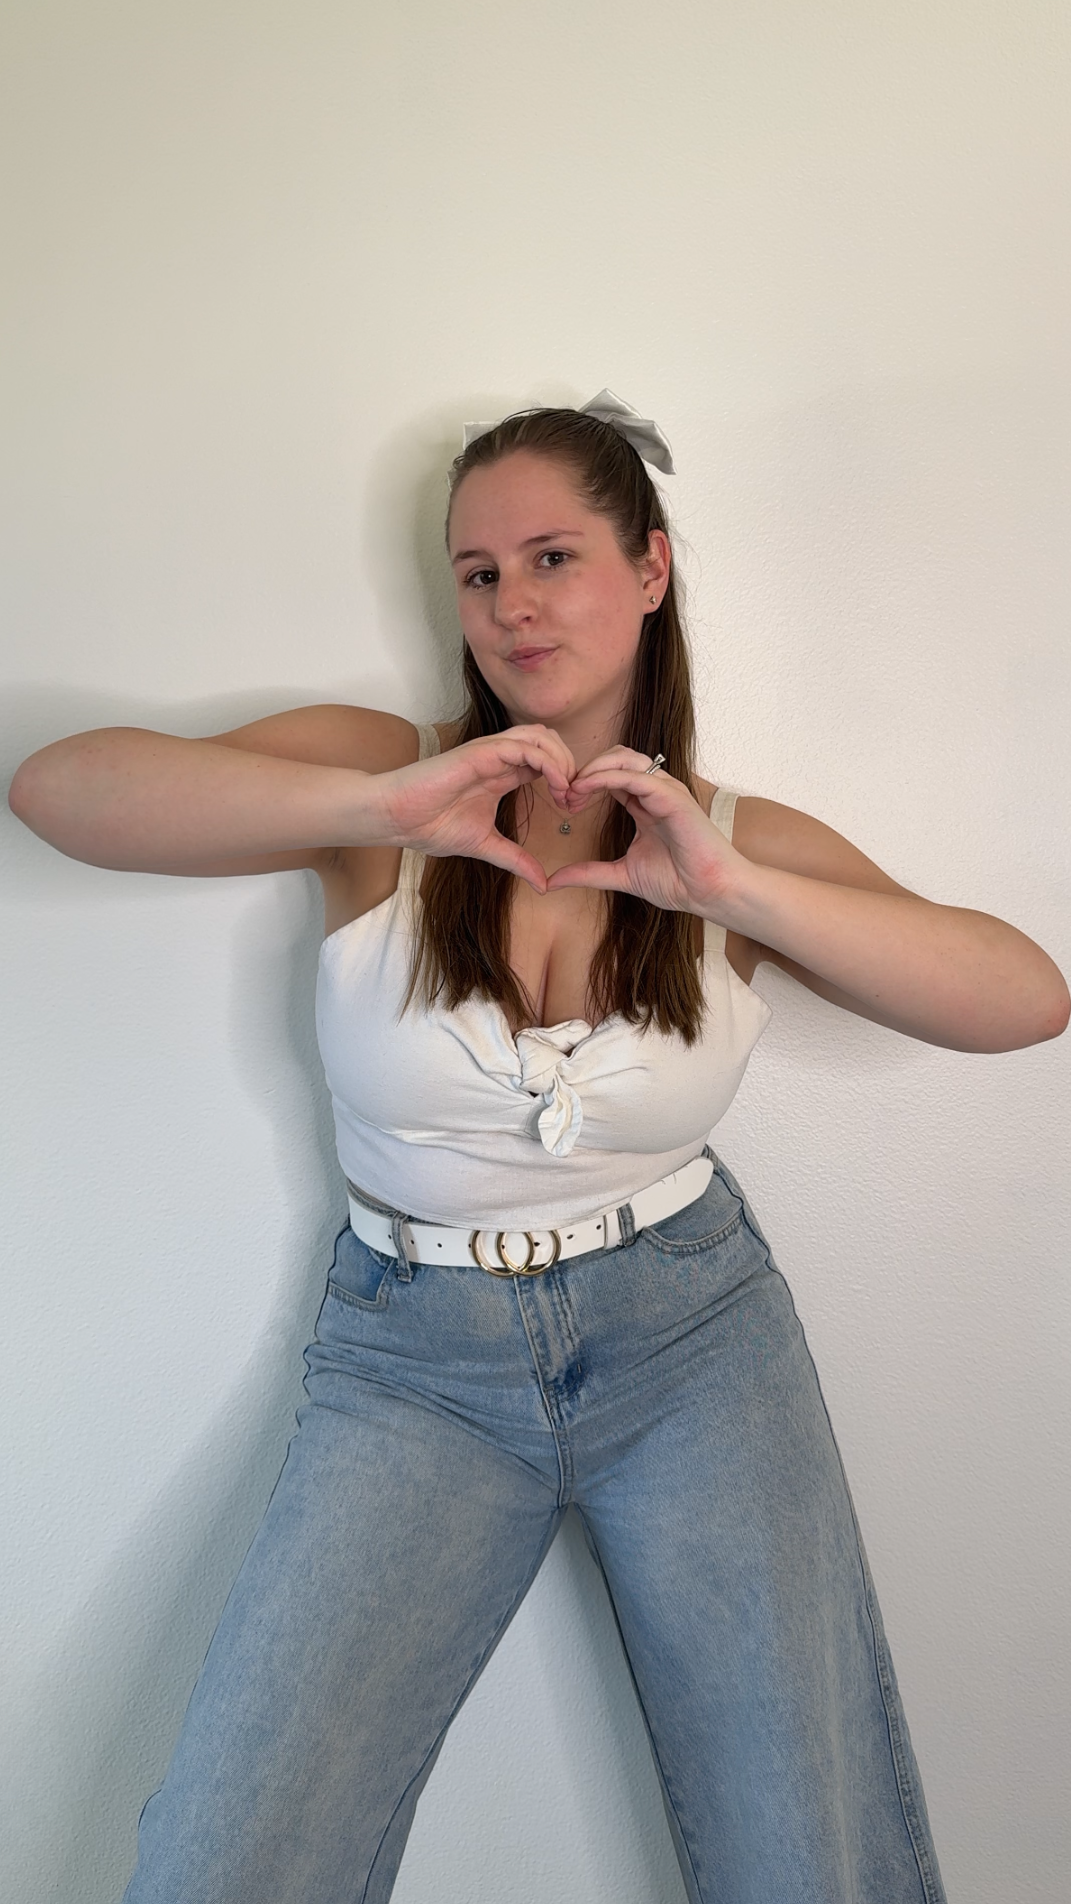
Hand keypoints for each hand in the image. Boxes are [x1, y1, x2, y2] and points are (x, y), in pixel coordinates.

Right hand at [371, 724, 575, 892]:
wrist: (399, 818)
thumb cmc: (431, 825)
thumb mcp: (486, 846)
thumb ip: (517, 860)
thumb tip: (544, 885)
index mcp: (503, 774)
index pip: (547, 761)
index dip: (566, 779)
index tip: (573, 808)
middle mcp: (500, 758)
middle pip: (551, 742)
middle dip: (571, 766)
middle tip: (575, 799)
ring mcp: (491, 752)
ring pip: (542, 736)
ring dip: (563, 760)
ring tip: (567, 791)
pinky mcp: (481, 752)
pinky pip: (525, 746)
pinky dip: (548, 761)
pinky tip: (555, 786)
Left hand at [545, 747, 744, 916]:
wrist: (711, 893)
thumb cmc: (679, 882)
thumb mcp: (622, 875)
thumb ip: (589, 873)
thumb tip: (553, 881)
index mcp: (646, 804)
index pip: (611, 776)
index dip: (584, 783)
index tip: (563, 802)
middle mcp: (657, 792)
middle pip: (615, 758)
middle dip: (585, 770)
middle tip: (564, 793)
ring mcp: (667, 791)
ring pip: (625, 759)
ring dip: (594, 769)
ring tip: (573, 789)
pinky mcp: (674, 798)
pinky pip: (636, 777)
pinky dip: (607, 778)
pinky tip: (587, 789)